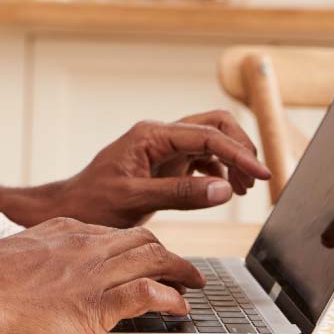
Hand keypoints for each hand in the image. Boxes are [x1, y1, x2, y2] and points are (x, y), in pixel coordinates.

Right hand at [0, 219, 202, 333]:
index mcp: (64, 230)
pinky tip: (179, 308)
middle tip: (186, 270)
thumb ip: (42, 260)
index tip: (150, 257)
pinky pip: (148, 294)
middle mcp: (83, 245)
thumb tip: (49, 275)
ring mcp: (91, 272)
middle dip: (170, 254)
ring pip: (154, 260)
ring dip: (181, 273)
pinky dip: (171, 300)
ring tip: (193, 286)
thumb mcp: (17, 257)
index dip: (139, 246)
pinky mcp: (96, 304)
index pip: (115, 232)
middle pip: (143, 240)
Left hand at [54, 112, 271, 227]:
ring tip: (243, 188)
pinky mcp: (166, 163)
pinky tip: (224, 190)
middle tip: (256, 179)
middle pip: (214, 124)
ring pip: (211, 139)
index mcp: (151, 135)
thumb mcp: (135, 200)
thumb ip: (180, 195)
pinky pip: (202, 157)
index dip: (239, 153)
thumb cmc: (93, 203)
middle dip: (240, 147)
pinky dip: (219, 171)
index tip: (262, 175)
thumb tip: (224, 190)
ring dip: (232, 159)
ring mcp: (163, 147)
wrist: (71, 209)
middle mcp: (160, 135)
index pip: (208, 134)